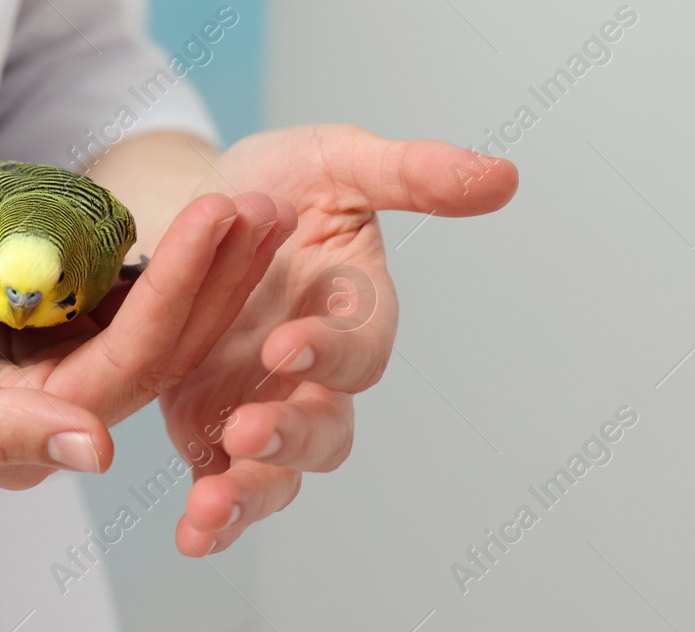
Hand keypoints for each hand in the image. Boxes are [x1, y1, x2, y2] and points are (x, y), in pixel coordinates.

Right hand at [0, 188, 293, 489]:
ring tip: (253, 207)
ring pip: (151, 325)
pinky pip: (121, 301)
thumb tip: (98, 453)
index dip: (176, 294)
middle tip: (262, 205)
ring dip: (205, 268)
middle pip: (157, 350)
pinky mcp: (50, 335)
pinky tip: (204, 223)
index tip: (216, 219)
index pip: (123, 369)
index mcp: (21, 443)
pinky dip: (163, 261)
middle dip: (213, 277)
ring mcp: (54, 376)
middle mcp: (52, 418)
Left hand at [157, 125, 517, 554]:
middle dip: (293, 436)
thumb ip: (412, 173)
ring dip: (252, 493)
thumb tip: (501, 175)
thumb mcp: (339, 160)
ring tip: (212, 506)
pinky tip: (192, 535)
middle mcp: (316, 371)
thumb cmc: (283, 183)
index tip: (285, 343)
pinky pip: (222, 484)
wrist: (198, 205)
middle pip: (328, 429)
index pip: (362, 348)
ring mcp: (266, 402)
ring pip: (281, 473)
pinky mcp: (214, 426)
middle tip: (249, 430)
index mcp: (353, 310)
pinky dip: (214, 517)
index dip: (332, 351)